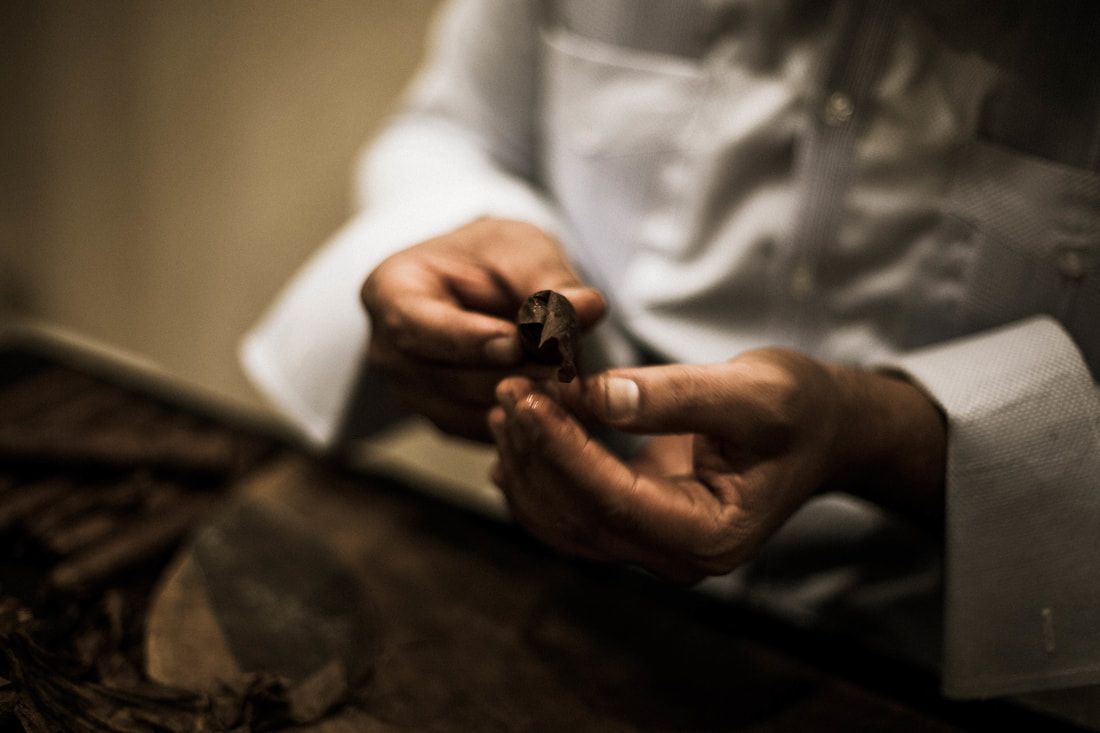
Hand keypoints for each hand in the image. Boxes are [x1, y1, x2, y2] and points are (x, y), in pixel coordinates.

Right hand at [361, 218, 604, 440]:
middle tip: (565, 369)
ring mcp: (410, 392)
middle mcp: (387, 351)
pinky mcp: (442, 419)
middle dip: (508, 374)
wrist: (483, 281)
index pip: (415, 325)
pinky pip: (480, 431)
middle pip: (444, 376)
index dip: (467, 339)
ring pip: (465, 411)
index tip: (514, 344)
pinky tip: (561, 405)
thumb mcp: (522, 249)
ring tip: (571, 384)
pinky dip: (521, 421)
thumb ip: (550, 279)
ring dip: (521, 401)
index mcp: (390, 292)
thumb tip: (589, 308)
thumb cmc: (493, 256)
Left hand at [489, 348, 945, 583]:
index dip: (561, 448)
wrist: (820, 430)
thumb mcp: (753, 391)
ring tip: (507, 403)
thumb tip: (595, 395)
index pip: (612, 500)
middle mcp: (677, 558)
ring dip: (527, 464)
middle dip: (535, 451)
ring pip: (562, 522)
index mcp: (709, 535)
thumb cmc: (799, 410)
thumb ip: (676, 396)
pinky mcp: (636, 526)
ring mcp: (653, 548)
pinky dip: (537, 477)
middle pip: (578, 516)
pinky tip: (516, 438)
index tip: (526, 396)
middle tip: (507, 387)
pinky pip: (569, 515)